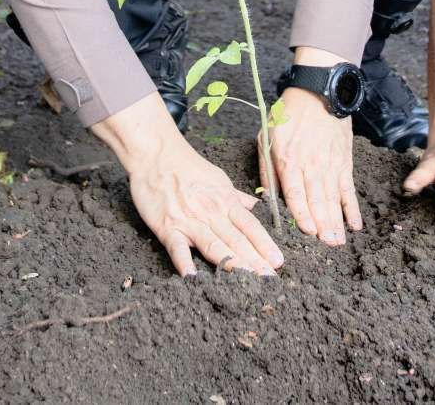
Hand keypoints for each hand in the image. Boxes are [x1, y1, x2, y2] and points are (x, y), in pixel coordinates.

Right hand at [97, 98, 282, 275]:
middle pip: (237, 240)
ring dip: (232, 264)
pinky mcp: (167, 227)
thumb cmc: (188, 167)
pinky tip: (193, 278)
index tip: (278, 262)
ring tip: (247, 280)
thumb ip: (236, 196)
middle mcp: (211, 213)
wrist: (156, 155)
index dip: (265, 245)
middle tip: (271, 279)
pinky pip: (177, 247)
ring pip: (214, 246)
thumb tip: (254, 206)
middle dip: (255, 261)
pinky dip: (184, 262)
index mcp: (225, 201)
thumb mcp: (218, 178)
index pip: (250, 227)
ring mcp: (189, 221)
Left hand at [265, 85, 360, 244]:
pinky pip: (348, 189)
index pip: (295, 191)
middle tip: (327, 246)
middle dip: (322, 225)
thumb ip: (267, 169)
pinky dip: (352, 208)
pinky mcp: (344, 162)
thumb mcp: (267, 137)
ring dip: (337, 222)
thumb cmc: (288, 115)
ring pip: (333, 198)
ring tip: (339, 241)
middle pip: (317, 199)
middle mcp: (311, 164)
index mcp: (289, 159)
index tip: (307, 231)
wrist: (319, 92)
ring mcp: (330, 164)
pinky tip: (355, 224)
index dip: (301, 212)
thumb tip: (267, 198)